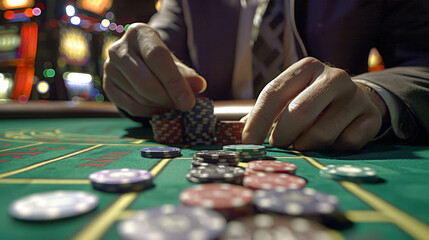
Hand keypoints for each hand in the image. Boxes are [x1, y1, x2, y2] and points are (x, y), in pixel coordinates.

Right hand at [103, 23, 205, 116]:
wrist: (139, 63)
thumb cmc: (161, 62)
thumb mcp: (175, 63)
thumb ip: (187, 74)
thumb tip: (199, 85)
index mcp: (139, 33)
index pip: (157, 58)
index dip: (175, 82)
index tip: (189, 102)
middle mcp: (118, 48)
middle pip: (145, 81)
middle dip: (167, 99)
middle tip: (183, 107)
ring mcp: (109, 67)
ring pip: (139, 96)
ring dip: (160, 106)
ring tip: (172, 104)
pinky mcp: (107, 85)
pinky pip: (129, 106)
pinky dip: (148, 112)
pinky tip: (159, 108)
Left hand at [242, 57, 386, 151]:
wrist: (355, 99)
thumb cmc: (311, 100)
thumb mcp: (288, 97)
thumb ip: (264, 112)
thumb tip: (236, 133)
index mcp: (306, 67)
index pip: (274, 92)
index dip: (258, 121)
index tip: (247, 143)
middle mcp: (333, 76)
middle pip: (299, 112)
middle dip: (282, 136)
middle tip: (277, 146)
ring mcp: (355, 96)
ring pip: (322, 133)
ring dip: (306, 146)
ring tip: (303, 143)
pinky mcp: (371, 117)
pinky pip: (345, 143)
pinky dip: (333, 149)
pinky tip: (332, 141)